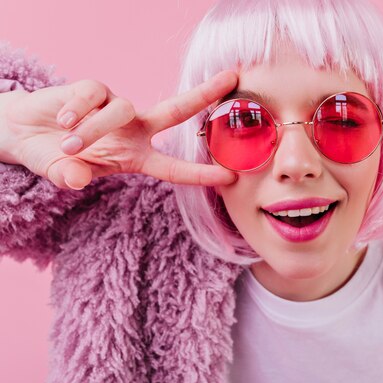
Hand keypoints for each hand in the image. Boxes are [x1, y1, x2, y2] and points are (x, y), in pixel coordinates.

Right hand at [0, 71, 238, 189]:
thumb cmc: (54, 157)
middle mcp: (134, 130)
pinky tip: (62, 119)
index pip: (173, 168)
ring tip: (69, 145)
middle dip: (203, 94)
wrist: (25, 132)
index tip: (229, 176)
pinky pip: (93, 95)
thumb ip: (68, 177)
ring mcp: (117, 108)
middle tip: (231, 79)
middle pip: (176, 110)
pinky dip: (77, 109)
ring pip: (121, 110)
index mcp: (137, 157)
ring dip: (94, 129)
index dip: (199, 174)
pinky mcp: (95, 90)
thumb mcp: (61, 173)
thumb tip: (76, 178)